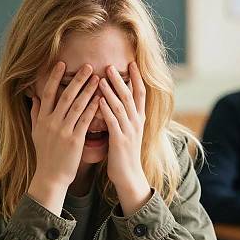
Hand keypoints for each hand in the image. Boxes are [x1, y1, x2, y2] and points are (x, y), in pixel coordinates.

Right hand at [28, 62, 99, 214]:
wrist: (50, 176)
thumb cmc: (45, 155)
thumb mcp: (35, 133)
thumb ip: (35, 114)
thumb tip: (34, 97)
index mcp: (42, 119)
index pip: (48, 93)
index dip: (54, 77)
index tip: (61, 63)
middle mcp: (51, 123)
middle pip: (65, 96)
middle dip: (76, 79)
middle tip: (87, 66)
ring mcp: (63, 131)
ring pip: (76, 106)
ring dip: (88, 91)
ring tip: (98, 78)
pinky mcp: (74, 140)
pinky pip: (85, 121)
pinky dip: (92, 108)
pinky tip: (101, 99)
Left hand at [98, 62, 150, 215]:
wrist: (129, 176)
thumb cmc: (124, 154)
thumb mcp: (128, 132)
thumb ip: (124, 117)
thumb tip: (118, 102)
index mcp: (139, 119)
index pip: (140, 93)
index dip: (137, 78)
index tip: (131, 63)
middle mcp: (137, 122)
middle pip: (129, 95)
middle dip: (120, 79)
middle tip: (109, 65)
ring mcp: (129, 131)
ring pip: (121, 106)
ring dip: (111, 91)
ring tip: (101, 77)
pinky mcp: (120, 140)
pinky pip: (112, 121)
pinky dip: (106, 109)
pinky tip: (98, 99)